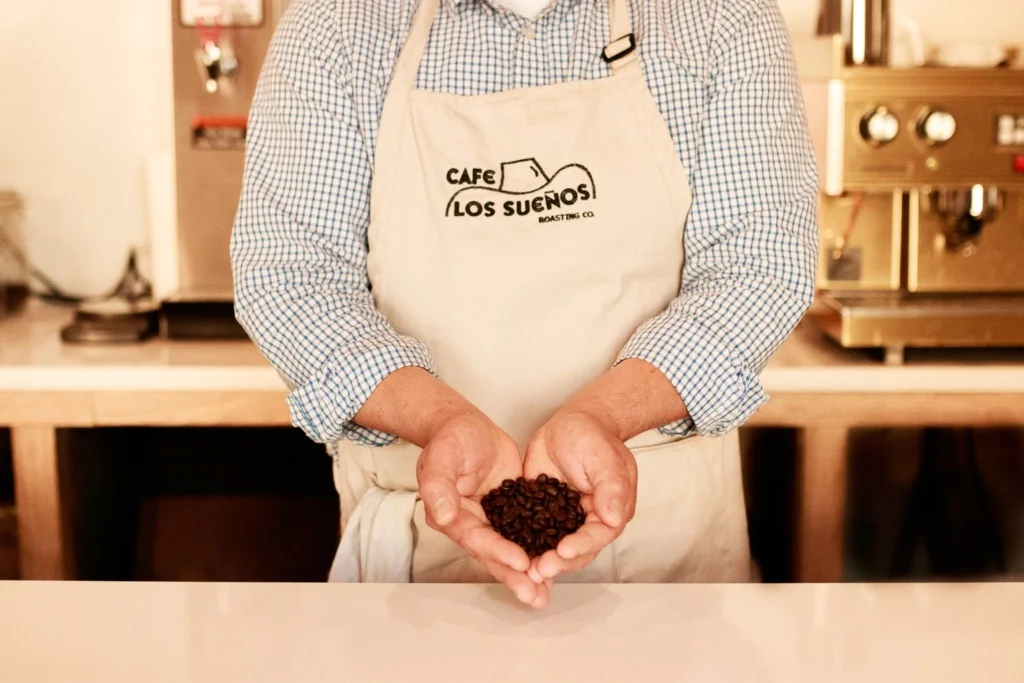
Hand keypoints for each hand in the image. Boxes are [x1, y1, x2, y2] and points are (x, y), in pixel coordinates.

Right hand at [417, 411, 551, 607]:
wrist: (465, 425)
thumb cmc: (451, 437)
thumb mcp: (442, 456)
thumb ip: (438, 486)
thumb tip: (443, 516)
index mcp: (450, 515)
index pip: (476, 538)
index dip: (498, 552)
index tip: (521, 563)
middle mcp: (470, 523)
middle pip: (493, 554)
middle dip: (514, 575)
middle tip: (535, 595)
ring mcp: (491, 520)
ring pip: (510, 550)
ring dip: (527, 573)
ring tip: (545, 593)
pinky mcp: (509, 511)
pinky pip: (524, 534)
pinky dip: (538, 549)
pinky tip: (555, 564)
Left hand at [523, 410, 637, 581]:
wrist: (571, 423)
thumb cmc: (592, 436)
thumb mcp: (604, 458)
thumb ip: (611, 487)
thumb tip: (614, 518)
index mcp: (608, 512)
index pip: (596, 536)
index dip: (580, 546)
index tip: (563, 551)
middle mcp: (585, 521)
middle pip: (574, 550)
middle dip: (557, 562)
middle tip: (538, 570)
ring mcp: (562, 519)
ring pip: (551, 547)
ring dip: (538, 560)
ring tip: (523, 572)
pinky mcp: (540, 513)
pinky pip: (530, 532)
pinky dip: (520, 545)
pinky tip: (506, 554)